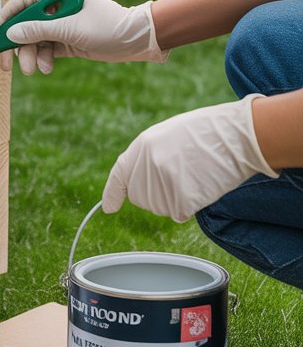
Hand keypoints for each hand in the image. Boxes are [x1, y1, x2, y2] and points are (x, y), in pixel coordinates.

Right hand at [0, 0, 168, 75]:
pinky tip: (47, 68)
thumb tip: (10, 34)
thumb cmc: (109, 26)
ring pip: (36, 40)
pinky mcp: (68, 40)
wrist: (137, 40)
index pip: (23, 2)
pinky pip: (48, 49)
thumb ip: (39, 30)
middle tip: (8, 65)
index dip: (6, 17)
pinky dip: (44, 59)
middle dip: (19, 45)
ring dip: (32, 56)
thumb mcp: (71, 29)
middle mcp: (58, 8)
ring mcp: (63, 25)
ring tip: (36, 71)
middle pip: (26, 24)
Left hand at [102, 95, 278, 222]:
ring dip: (175, 199)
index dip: (112, 194)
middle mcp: (146, 166)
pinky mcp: (179, 200)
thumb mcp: (169, 134)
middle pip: (140, 198)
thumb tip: (138, 181)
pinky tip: (202, 185)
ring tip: (195, 174)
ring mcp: (162, 184)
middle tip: (183, 173)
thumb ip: (149, 156)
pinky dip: (191, 206)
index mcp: (142, 145)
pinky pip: (179, 213)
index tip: (109, 208)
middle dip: (156, 193)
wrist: (236, 136)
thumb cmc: (209, 132)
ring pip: (160, 208)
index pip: (120, 175)